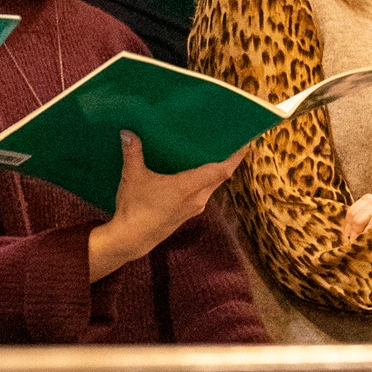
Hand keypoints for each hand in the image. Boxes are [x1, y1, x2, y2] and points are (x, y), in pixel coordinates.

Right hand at [88, 132, 241, 279]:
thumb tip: (127, 132)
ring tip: (213, 153)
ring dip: (216, 172)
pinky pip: (204, 194)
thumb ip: (133, 152)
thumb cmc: (134, 208)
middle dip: (228, 160)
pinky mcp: (187, 214)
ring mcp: (193, 208)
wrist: (131, 240)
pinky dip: (206, 182)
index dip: (235, 157)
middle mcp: (197, 198)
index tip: (245, 143)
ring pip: (212, 186)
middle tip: (229, 141)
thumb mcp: (133, 177)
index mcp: (188, 187)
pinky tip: (196, 173)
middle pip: (220, 177)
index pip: (221, 170)